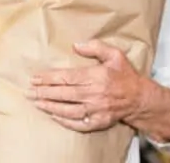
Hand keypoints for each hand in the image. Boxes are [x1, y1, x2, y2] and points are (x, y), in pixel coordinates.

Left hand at [28, 40, 144, 132]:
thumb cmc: (125, 75)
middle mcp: (95, 94)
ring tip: (36, 103)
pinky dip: (66, 122)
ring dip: (50, 107)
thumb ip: (96, 47)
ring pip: (69, 110)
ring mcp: (97, 110)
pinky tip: (54, 116)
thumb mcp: (115, 55)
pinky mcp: (100, 122)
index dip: (49, 78)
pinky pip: (80, 124)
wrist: (141, 99)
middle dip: (44, 93)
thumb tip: (76, 45)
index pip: (67, 77)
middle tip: (28, 92)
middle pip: (64, 94)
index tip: (34, 78)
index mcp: (96, 77)